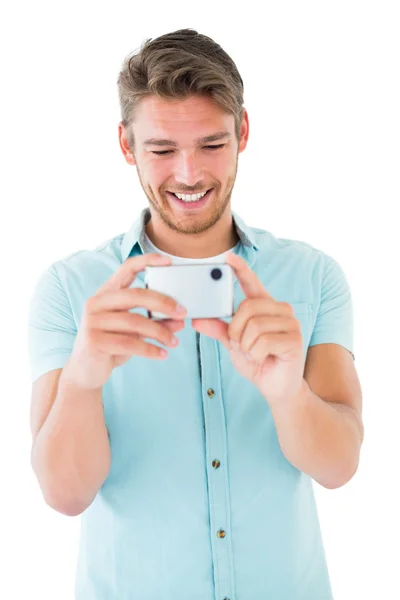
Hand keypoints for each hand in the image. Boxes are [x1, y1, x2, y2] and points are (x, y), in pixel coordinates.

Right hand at [66, 253, 186, 389]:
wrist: (85, 371)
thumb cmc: (112, 345)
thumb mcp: (134, 332)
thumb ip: (155, 322)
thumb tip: (180, 320)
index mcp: (106, 293)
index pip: (126, 268)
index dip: (147, 261)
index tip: (169, 261)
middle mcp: (97, 303)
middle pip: (135, 295)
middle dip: (163, 302)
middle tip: (182, 313)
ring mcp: (93, 321)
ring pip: (135, 322)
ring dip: (160, 332)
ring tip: (174, 342)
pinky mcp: (94, 341)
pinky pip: (129, 343)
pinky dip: (150, 349)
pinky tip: (162, 354)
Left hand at [191, 252, 304, 404]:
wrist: (276, 387)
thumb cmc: (257, 361)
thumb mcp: (233, 343)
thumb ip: (218, 329)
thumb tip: (197, 319)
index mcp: (265, 306)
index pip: (252, 283)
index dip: (241, 269)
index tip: (228, 258)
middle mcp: (281, 310)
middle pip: (248, 307)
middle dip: (236, 330)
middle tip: (239, 344)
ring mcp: (291, 323)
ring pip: (254, 326)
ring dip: (245, 345)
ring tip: (253, 353)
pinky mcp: (295, 339)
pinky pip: (262, 342)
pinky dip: (255, 354)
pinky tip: (263, 359)